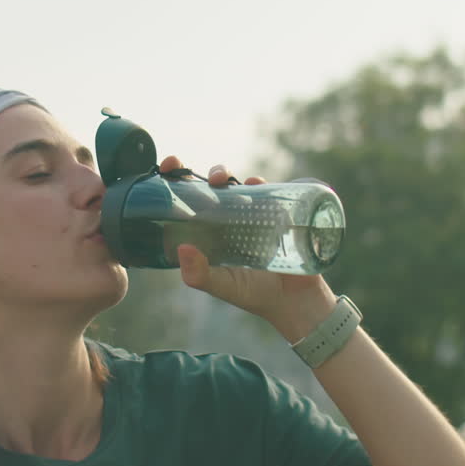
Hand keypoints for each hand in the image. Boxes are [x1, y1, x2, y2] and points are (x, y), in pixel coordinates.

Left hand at [157, 155, 336, 339]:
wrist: (294, 301)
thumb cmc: (253, 294)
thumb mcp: (222, 286)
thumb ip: (200, 274)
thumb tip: (182, 249)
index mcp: (209, 232)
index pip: (189, 201)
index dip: (177, 179)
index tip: (169, 165)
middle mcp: (228, 219)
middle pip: (212, 186)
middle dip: (204, 173)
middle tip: (207, 176)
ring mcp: (253, 214)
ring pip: (235, 183)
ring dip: (226, 174)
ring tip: (223, 181)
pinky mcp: (276, 213)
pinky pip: (266, 190)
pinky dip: (258, 183)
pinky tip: (254, 184)